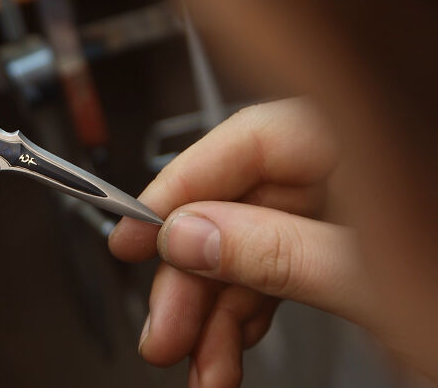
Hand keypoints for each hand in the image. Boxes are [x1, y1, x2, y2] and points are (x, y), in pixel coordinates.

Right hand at [109, 99, 371, 386]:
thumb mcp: (367, 279)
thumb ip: (275, 251)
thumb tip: (189, 234)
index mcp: (366, 139)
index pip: (251, 140)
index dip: (182, 186)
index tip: (135, 232)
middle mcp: (356, 164)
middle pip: (243, 203)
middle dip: (196, 276)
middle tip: (165, 328)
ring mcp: (355, 206)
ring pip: (254, 245)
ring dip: (215, 309)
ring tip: (197, 363)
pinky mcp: (352, 245)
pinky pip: (280, 269)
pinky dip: (247, 312)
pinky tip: (226, 348)